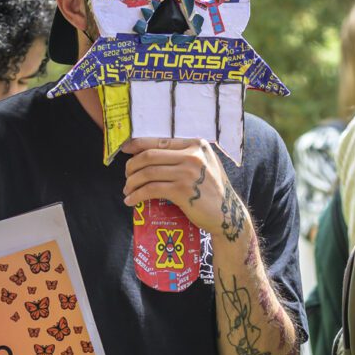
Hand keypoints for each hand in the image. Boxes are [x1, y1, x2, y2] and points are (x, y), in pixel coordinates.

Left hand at [122, 138, 248, 241]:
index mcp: (196, 144)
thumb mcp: (204, 164)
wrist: (228, 214)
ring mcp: (188, 173)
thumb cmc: (212, 190)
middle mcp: (193, 155)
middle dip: (131, 166)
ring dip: (131, 183)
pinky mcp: (182, 191)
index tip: (125, 150)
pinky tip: (131, 201)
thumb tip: (150, 152)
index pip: (159, 140)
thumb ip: (184, 155)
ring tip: (127, 191)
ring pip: (147, 173)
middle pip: (149, 156)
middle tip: (127, 177)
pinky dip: (137, 195)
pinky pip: (151, 189)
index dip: (138, 144)